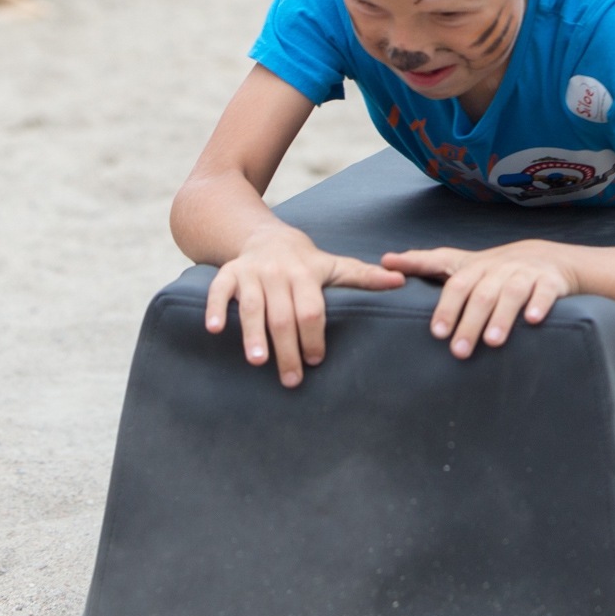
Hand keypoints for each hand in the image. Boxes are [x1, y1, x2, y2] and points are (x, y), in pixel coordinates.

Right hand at [205, 225, 404, 386]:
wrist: (263, 236)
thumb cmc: (305, 261)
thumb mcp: (334, 265)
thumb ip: (365, 276)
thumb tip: (402, 280)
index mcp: (307, 273)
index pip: (312, 309)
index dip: (315, 336)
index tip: (317, 360)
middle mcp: (279, 272)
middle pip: (283, 315)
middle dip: (288, 349)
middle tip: (292, 379)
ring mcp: (252, 273)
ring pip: (251, 306)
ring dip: (253, 334)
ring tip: (258, 362)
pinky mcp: (229, 273)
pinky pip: (218, 290)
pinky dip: (214, 309)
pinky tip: (212, 330)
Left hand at [382, 241, 577, 358]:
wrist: (550, 259)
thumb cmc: (498, 270)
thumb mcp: (465, 265)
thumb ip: (427, 263)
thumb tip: (385, 261)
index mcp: (474, 267)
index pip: (452, 280)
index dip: (443, 305)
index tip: (434, 331)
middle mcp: (497, 268)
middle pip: (479, 292)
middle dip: (467, 321)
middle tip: (457, 350)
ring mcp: (524, 273)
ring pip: (510, 293)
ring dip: (500, 317)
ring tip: (492, 342)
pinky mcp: (550, 281)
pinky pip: (544, 291)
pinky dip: (538, 305)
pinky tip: (531, 321)